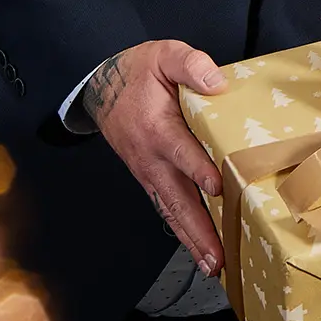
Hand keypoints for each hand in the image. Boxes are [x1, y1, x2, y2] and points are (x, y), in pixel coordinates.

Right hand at [87, 39, 232, 272]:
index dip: (198, 167)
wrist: (103, 88)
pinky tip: (200, 252)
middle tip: (218, 256)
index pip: (180, 150)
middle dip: (198, 228)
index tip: (217, 186)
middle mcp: (152, 158)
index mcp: (157, 126)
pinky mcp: (151, 180)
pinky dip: (183, 233)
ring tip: (213, 266)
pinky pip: (168, 209)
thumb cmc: (139, 71)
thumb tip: (216, 82)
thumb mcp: (164, 54)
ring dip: (192, 239)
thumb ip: (189, 63)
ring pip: (172, 211)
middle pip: (177, 197)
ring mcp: (150, 173)